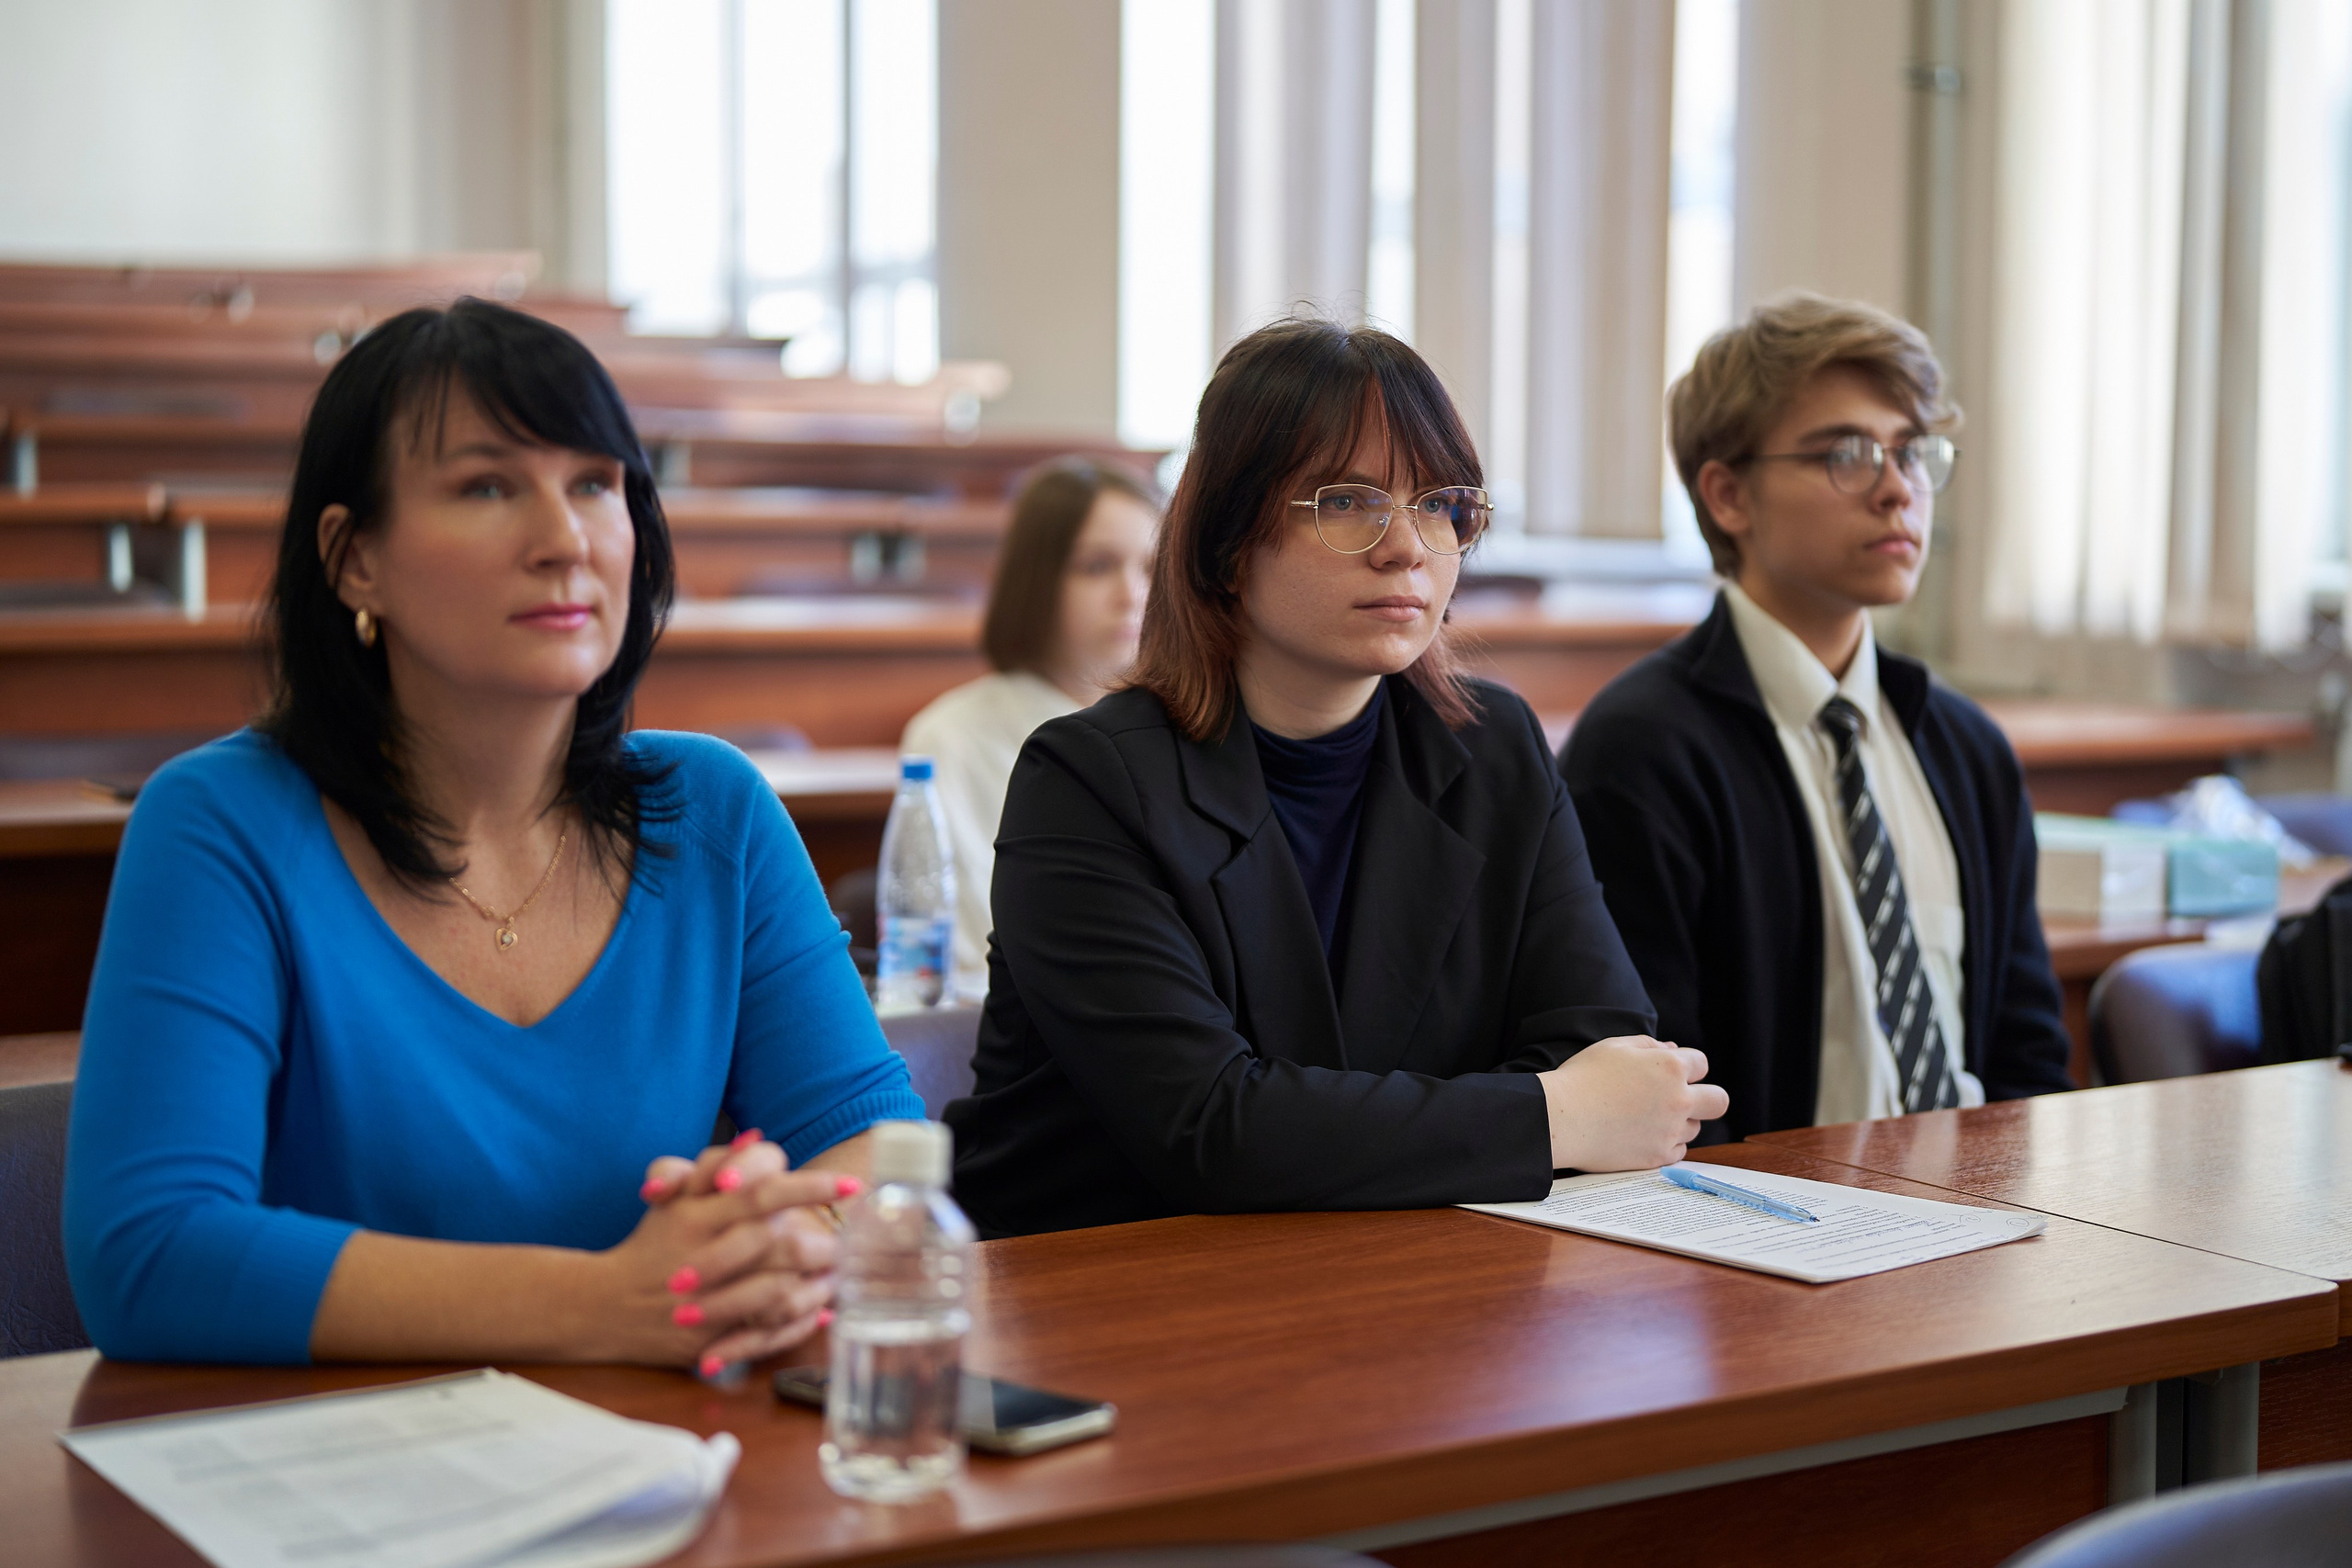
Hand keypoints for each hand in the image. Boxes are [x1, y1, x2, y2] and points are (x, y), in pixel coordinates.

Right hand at [598, 1136, 861, 1370]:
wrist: (601, 1306)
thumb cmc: (649, 1244)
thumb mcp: (674, 1198)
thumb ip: (715, 1165)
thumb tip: (758, 1136)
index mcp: (697, 1215)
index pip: (762, 1192)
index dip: (810, 1187)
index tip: (851, 1184)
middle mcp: (703, 1254)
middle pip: (778, 1240)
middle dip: (823, 1240)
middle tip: (854, 1238)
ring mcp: (707, 1299)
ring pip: (777, 1288)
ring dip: (816, 1281)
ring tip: (843, 1272)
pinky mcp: (709, 1337)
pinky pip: (764, 1331)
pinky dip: (797, 1322)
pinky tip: (822, 1310)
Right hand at [1538, 1035, 1728, 1170]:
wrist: (1560, 1119)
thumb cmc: (1582, 1078)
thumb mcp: (1614, 1047)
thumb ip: (1649, 1045)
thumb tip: (1673, 1049)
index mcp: (1670, 1067)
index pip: (1702, 1064)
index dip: (1686, 1066)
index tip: (1669, 1072)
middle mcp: (1678, 1099)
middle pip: (1719, 1101)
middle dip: (1707, 1097)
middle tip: (1682, 1099)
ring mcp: (1670, 1131)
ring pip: (1695, 1127)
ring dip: (1679, 1121)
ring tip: (1646, 1118)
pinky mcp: (1658, 1156)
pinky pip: (1678, 1151)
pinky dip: (1665, 1143)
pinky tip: (1641, 1135)